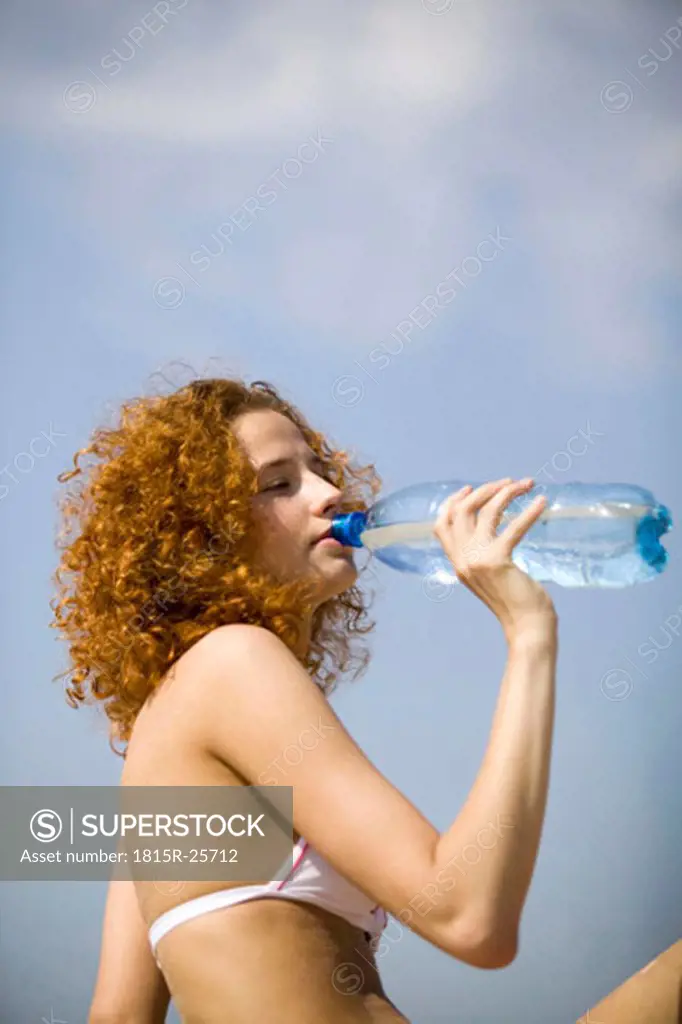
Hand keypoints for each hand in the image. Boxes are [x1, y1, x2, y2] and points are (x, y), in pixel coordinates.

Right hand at [433, 478, 556, 641]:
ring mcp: (477, 560)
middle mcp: (462, 559)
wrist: (526, 627)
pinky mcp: (498, 561)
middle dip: (485, 489)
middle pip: (462, 510)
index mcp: (457, 562)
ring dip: (507, 493)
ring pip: (485, 511)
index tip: (471, 488)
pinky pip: (512, 527)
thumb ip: (483, 553)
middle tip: (509, 483)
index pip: (441, 523)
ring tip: (527, 485)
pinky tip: (542, 502)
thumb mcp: (490, 574)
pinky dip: (529, 511)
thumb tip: (492, 523)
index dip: (453, 501)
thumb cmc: (515, 601)